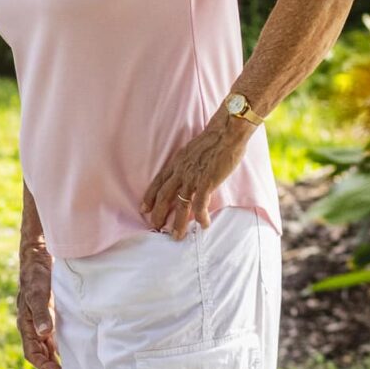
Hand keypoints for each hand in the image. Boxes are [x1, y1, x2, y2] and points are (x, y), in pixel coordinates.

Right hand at [17, 241, 62, 368]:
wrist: (38, 254)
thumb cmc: (36, 273)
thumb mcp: (37, 292)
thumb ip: (41, 312)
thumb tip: (44, 333)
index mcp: (27, 325)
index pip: (34, 355)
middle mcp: (34, 327)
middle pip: (42, 357)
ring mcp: (42, 323)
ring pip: (49, 351)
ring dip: (59, 365)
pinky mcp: (52, 316)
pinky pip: (57, 339)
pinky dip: (64, 351)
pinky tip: (77, 356)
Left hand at [140, 116, 252, 239]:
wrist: (226, 132)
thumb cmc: (214, 138)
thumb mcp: (192, 150)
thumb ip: (188, 162)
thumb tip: (189, 170)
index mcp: (176, 163)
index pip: (158, 183)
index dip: (149, 197)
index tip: (143, 209)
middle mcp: (180, 172)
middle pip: (164, 197)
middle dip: (158, 214)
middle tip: (156, 227)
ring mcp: (192, 178)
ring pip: (180, 205)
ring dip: (177, 223)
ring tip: (176, 236)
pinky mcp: (207, 183)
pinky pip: (201, 205)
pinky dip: (201, 217)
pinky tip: (203, 225)